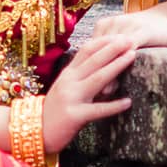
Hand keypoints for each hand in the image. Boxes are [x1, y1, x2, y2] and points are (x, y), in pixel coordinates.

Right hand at [41, 6, 166, 151]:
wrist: (35, 131)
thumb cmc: (55, 110)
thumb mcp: (67, 89)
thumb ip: (83, 79)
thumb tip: (108, 72)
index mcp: (68, 74)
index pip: (86, 50)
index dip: (104, 41)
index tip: (119, 35)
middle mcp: (69, 82)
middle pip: (94, 60)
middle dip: (113, 48)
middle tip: (130, 39)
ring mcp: (71, 97)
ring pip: (97, 78)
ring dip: (116, 66)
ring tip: (131, 57)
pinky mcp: (74, 116)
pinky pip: (97, 110)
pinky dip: (113, 106)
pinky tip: (128, 102)